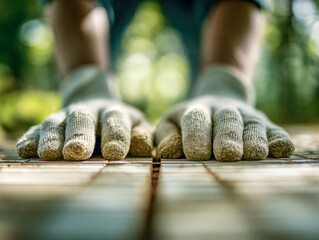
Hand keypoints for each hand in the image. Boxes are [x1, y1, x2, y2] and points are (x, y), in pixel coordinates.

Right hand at [16, 67, 152, 159]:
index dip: (116, 135)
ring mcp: (65, 117)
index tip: (114, 154)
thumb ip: (142, 136)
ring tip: (49, 154)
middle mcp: (88, 112)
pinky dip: (30, 139)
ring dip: (51, 138)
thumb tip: (145, 150)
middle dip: (79, 135)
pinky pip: (36, 130)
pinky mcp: (47, 125)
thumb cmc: (119, 123)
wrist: (93, 102)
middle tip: (76, 152)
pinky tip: (25, 150)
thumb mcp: (136, 124)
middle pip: (82, 119)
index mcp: (113, 112)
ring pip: (56, 122)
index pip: (116, 120)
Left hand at [155, 66, 293, 160]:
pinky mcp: (265, 123)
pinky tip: (281, 150)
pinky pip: (274, 129)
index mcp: (196, 110)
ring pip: (251, 123)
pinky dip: (279, 139)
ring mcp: (246, 116)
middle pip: (226, 119)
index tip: (197, 154)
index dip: (196, 135)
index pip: (195, 119)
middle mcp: (222, 110)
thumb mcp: (170, 124)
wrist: (217, 102)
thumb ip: (166, 136)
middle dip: (228, 136)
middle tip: (228, 154)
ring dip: (254, 138)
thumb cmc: (188, 123)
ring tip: (255, 154)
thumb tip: (167, 152)